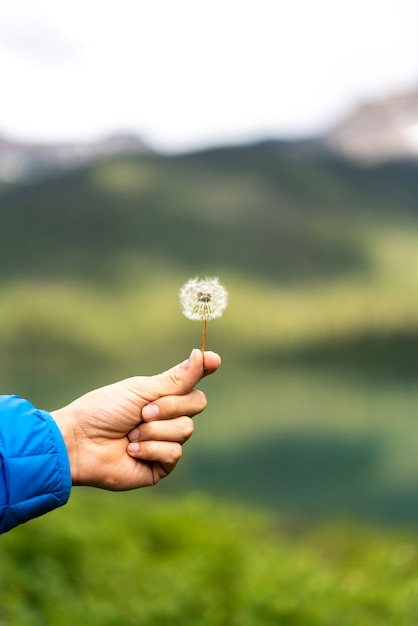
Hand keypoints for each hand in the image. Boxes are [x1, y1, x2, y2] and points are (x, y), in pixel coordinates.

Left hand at [51, 349, 220, 489]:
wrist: (80, 442)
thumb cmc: (104, 411)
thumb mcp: (142, 390)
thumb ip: (176, 379)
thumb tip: (204, 355)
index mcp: (161, 395)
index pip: (192, 382)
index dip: (205, 369)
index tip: (214, 360)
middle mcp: (167, 417)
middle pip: (197, 404)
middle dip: (169, 406)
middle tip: (142, 412)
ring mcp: (165, 442)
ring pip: (186, 429)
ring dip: (155, 430)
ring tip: (131, 434)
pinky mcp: (160, 466)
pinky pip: (174, 453)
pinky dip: (151, 448)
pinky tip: (132, 450)